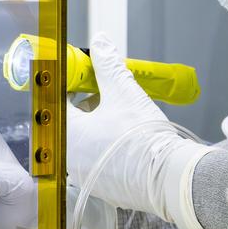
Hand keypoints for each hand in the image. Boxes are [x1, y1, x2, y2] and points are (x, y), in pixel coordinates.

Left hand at [66, 35, 214, 228]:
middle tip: (104, 93)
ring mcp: (81, 174)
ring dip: (95, 125)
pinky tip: (122, 138)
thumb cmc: (144, 137)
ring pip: (81, 140)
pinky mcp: (97, 186)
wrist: (170, 178)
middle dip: (84, 104)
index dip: (69, 85)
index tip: (79, 77)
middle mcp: (67, 157)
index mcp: (66, 133)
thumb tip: (100, 42)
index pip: (57, 101)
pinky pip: (92, 159)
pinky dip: (103, 146)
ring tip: (118, 115)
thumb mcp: (125, 92)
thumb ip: (108, 65)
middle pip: (69, 121)